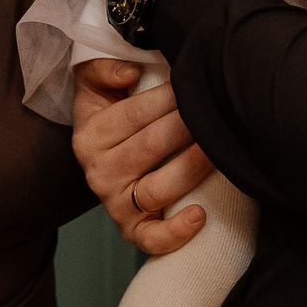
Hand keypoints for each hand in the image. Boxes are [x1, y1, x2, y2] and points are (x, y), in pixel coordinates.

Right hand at [72, 59, 214, 253]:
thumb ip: (105, 67)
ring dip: (192, 167)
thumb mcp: (96, 83)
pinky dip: (176, 232)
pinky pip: (152, 239)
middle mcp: (97, 173)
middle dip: (187, 127)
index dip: (168, 98)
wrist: (108, 153)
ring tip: (217, 148)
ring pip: (157, 189)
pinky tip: (200, 214)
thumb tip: (130, 73)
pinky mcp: (132, 230)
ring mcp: (114, 204)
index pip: (134, 114)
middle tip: (215, 111)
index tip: (193, 85)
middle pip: (150, 148)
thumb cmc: (111, 112)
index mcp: (89, 136)